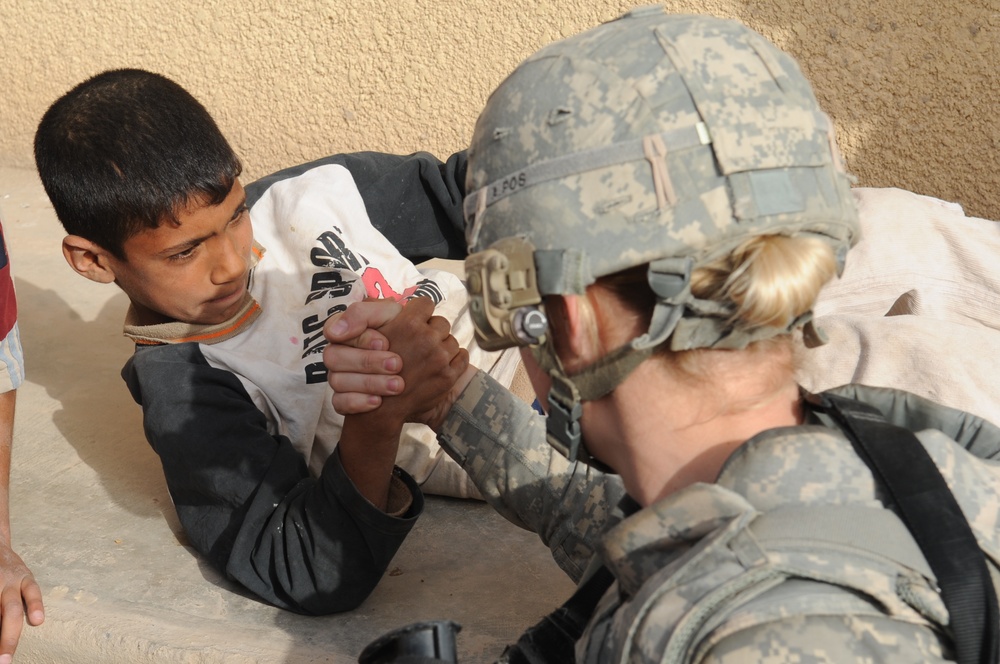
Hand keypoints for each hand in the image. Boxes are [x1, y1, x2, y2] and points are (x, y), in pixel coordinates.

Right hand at [0, 542, 42, 662]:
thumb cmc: (11, 571)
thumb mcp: (23, 578)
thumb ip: (25, 599)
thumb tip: (28, 627)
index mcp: (24, 579)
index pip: (32, 591)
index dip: (36, 605)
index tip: (38, 621)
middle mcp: (8, 582)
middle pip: (12, 610)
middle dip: (9, 637)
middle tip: (6, 660)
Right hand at [323, 300, 404, 414]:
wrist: (421, 361)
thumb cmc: (402, 331)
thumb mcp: (391, 315)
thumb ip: (364, 313)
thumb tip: (334, 333)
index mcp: (345, 330)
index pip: (334, 330)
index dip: (360, 338)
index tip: (384, 343)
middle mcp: (337, 353)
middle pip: (333, 358)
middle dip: (366, 361)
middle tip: (397, 364)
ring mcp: (338, 377)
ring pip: (337, 382)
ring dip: (368, 383)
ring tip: (397, 385)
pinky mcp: (343, 399)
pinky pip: (339, 404)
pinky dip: (358, 402)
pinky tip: (379, 401)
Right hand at [364, 297, 468, 426]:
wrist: (381, 408)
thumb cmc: (373, 368)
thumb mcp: (370, 334)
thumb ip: (382, 313)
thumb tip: (398, 302)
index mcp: (408, 324)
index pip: (426, 304)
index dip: (421, 313)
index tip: (416, 322)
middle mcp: (426, 338)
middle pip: (441, 322)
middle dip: (432, 331)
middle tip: (420, 345)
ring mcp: (440, 358)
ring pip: (452, 340)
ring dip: (443, 347)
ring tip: (428, 359)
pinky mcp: (449, 376)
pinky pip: (462, 357)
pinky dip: (455, 360)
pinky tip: (440, 366)